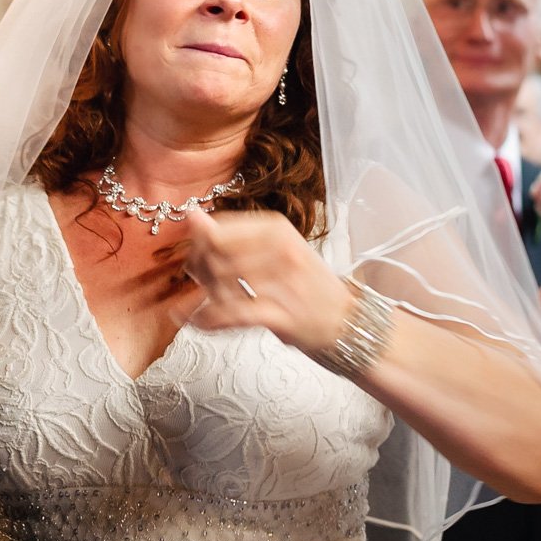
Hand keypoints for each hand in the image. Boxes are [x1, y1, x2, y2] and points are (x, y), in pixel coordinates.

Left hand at [180, 208, 352, 353]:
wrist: (348, 323)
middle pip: (215, 256)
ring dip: (206, 299)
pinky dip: (210, 320)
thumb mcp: (273, 250)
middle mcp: (281, 250)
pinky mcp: (283, 316)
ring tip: (210, 306)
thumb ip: (232, 236)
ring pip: (220, 285)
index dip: (199, 249)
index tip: (201, 263)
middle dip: (200, 274)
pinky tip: (201, 321)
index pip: (218, 229)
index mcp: (276, 228)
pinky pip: (232, 314)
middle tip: (205, 287)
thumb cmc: (306, 286)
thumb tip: (192, 216)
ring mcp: (284, 282)